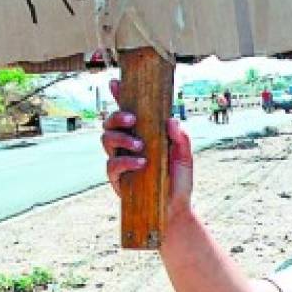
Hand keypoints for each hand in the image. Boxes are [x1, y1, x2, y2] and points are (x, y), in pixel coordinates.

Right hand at [100, 79, 194, 217]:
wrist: (175, 209)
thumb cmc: (178, 181)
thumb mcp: (185, 157)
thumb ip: (181, 138)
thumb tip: (172, 121)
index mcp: (143, 134)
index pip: (129, 112)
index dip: (120, 96)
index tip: (116, 82)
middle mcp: (128, 144)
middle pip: (110, 122)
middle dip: (117, 115)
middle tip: (133, 118)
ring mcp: (120, 159)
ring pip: (106, 139)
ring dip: (121, 137)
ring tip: (140, 145)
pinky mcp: (116, 178)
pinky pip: (111, 164)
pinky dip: (125, 161)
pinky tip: (141, 162)